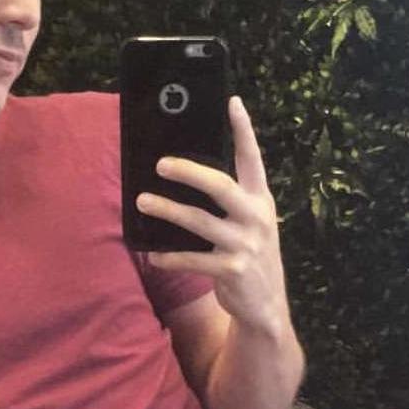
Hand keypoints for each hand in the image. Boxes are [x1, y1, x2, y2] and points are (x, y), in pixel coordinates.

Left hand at [138, 96, 290, 336]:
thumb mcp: (250, 224)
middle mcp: (256, 218)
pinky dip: (169, 257)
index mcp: (261, 200)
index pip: (253, 159)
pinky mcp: (231, 271)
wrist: (266, 306)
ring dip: (167, 210)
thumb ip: (231, 202)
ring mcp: (245, 245)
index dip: (243, 130)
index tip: (231, 103)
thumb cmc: (248, 255)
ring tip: (142, 201)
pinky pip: (192, 259)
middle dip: (189, 172)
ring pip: (199, 222)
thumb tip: (186, 175)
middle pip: (220, 186)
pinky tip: (152, 254)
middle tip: (160, 164)